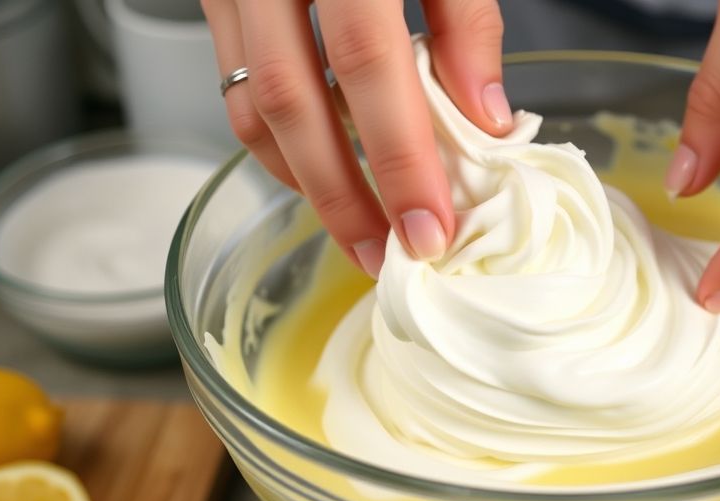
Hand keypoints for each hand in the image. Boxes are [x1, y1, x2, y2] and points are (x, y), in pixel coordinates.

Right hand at [201, 0, 509, 278]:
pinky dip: (275, 139)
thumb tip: (486, 118)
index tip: (433, 226)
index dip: (401, 154)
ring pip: (250, 99)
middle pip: (293, 100)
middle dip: (342, 195)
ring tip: (356, 234)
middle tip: (389, 257)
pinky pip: (233, 80)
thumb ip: (464, 15)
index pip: (369, 62)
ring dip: (304, 180)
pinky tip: (316, 173)